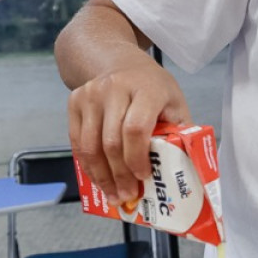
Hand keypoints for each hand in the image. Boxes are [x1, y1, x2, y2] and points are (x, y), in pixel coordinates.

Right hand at [67, 56, 191, 209]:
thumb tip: (183, 172)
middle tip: (126, 196)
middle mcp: (115, 88)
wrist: (120, 62)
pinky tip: (98, 179)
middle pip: (112, 141)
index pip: (136, 128)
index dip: (137, 158)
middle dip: (119, 175)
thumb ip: (179, 133)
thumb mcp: (174, 103)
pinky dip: (87, 165)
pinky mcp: (75, 101)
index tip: (144, 177)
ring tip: (111, 194)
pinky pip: (78, 141)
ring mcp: (91, 94)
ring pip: (90, 145)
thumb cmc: (153, 88)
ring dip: (100, 176)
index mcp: (146, 88)